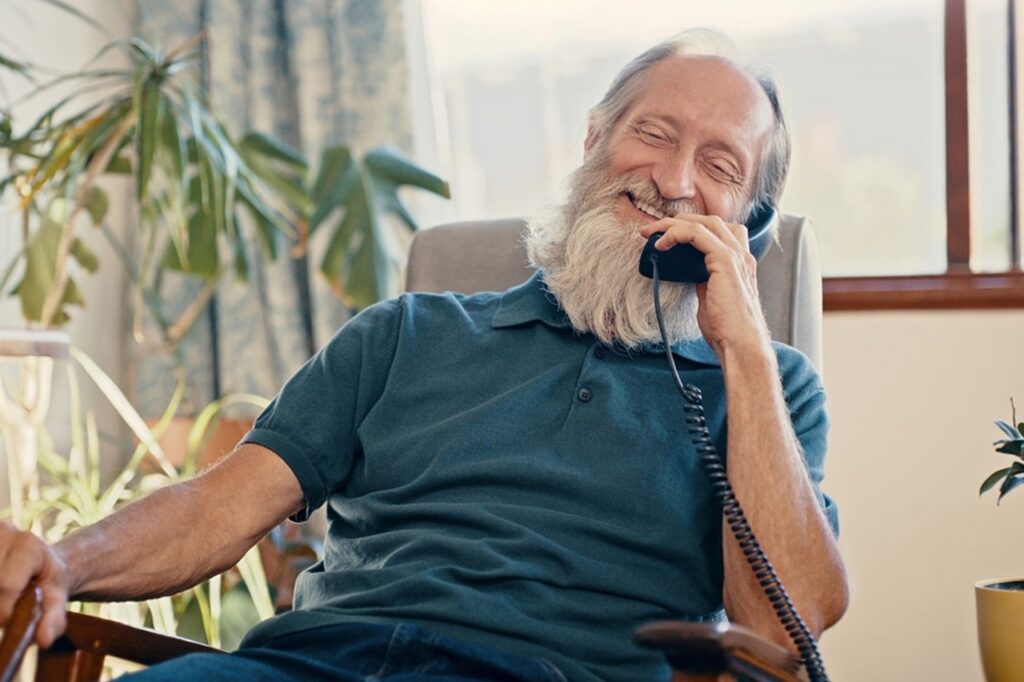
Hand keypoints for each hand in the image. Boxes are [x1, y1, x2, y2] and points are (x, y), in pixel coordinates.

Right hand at [0, 522, 69, 646]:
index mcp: (30, 545)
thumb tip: (43, 639)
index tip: (9, 620)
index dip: (4, 612)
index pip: (5, 585)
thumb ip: (53, 619)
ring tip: (2, 597)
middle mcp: (5, 531)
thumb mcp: (56, 599)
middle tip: (3, 609)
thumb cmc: (46, 581)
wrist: (40, 560)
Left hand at [638, 213, 769, 354]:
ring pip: (703, 223)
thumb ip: (703, 280)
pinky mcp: (725, 262)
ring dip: (673, 224)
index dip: (694, 226)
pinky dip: (676, 234)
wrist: (740, 343)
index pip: (720, 230)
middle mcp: (741, 255)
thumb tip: (687, 272)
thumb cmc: (726, 328)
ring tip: (651, 233)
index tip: (669, 235)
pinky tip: (661, 245)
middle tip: (653, 230)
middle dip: (679, 220)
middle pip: (710, 221)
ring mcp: (735, 256)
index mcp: (739, 262)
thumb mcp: (711, 297)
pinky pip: (697, 235)